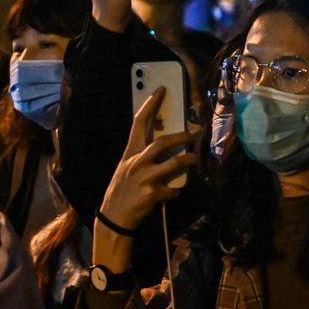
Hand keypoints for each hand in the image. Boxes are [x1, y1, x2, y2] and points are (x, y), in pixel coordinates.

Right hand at [94, 87, 196, 271]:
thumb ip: (143, 156)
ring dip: (189, 160)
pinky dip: (176, 190)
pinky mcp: (152, 194)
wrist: (113, 218)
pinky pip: (173, 189)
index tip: (161, 90)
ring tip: (196, 159)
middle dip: (181, 136)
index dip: (150, 105)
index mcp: (129, 154)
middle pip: (162, 142)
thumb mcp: (127, 169)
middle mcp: (136, 163)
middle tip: (195, 134)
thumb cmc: (123, 190)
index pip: (138, 124)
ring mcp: (144, 178)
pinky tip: (173, 193)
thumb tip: (166, 142)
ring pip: (174, 163)